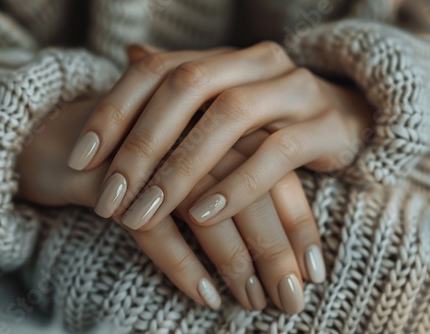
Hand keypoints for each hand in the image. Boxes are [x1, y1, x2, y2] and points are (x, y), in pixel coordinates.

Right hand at [17, 95, 323, 313]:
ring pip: (203, 204)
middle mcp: (187, 122)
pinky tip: (204, 295)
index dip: (297, 221)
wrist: (59, 138)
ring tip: (252, 301)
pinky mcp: (108, 174)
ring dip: (233, 258)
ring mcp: (146, 146)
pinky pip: (152, 225)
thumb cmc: (137, 157)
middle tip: (291, 298)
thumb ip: (234, 184)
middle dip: (273, 248)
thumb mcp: (187, 163)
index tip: (313, 270)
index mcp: (214, 113)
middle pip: (247, 185)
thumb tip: (280, 244)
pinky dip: (180, 262)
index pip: (274, 166)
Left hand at [71, 42, 371, 230]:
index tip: (81, 161)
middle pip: (185, 89)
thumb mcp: (220, 103)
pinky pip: (277, 151)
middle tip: (109, 201)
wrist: (348, 118)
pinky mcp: (324, 124)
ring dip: (180, 171)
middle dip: (140, 147)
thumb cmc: (268, 119)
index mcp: (221, 57)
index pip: (155, 70)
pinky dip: (238, 184)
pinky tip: (203, 215)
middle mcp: (253, 62)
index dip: (113, 112)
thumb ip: (177, 85)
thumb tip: (130, 54)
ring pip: (228, 118)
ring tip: (143, 215)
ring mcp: (292, 88)